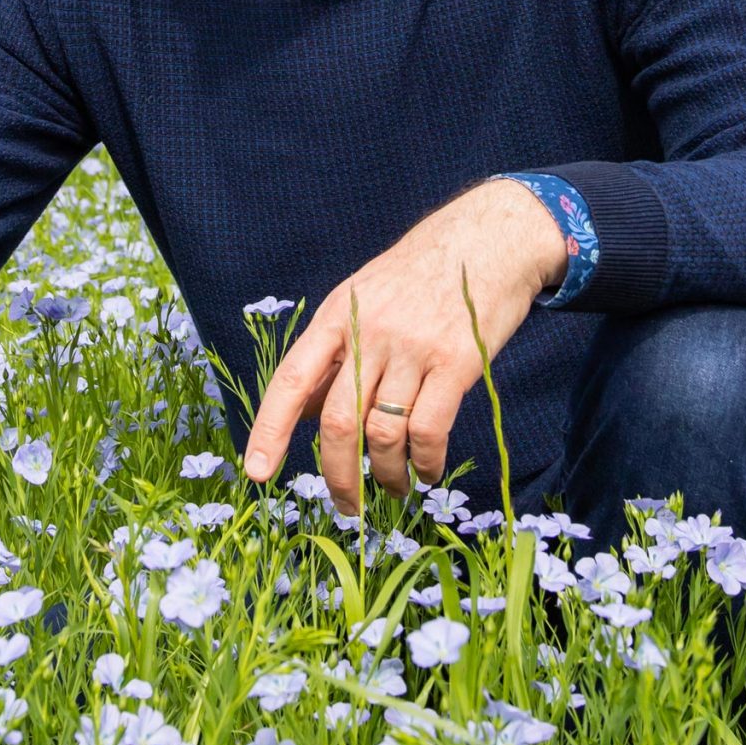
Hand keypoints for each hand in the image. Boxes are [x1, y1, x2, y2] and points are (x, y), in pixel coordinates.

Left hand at [243, 180, 568, 511]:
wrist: (489, 237)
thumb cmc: (421, 274)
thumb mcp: (363, 298)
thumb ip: (334, 355)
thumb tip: (302, 414)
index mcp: (338, 315)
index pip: (290, 381)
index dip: (269, 431)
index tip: (256, 474)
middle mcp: (369, 332)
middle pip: (338, 423)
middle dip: (338, 476)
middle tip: (346, 507)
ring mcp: (413, 348)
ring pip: (383, 434)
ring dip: (387, 475)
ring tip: (395, 488)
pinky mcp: (457, 363)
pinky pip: (429, 431)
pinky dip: (426, 463)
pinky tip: (428, 472)